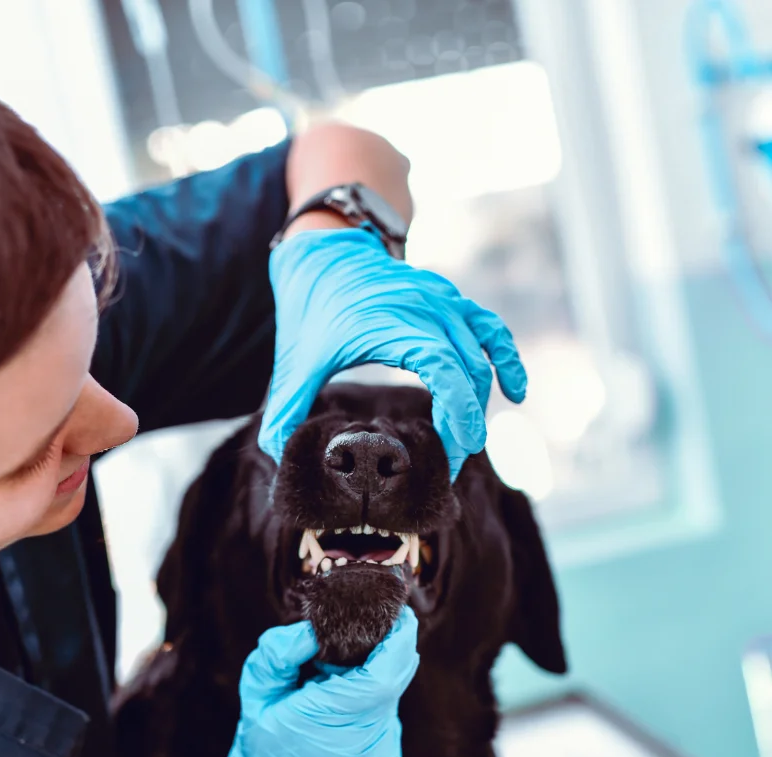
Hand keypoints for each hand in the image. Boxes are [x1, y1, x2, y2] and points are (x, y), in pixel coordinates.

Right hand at [199, 607, 418, 756]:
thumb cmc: (259, 752)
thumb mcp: (255, 696)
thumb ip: (279, 654)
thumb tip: (311, 630)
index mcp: (330, 721)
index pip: (384, 674)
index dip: (398, 640)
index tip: (397, 614)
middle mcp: (365, 743)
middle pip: (394, 680)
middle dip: (386, 650)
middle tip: (364, 633)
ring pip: (391, 699)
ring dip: (372, 680)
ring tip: (334, 681)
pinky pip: (385, 720)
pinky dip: (369, 705)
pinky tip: (339, 711)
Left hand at [260, 227, 526, 478]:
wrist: (325, 252)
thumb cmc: (311, 309)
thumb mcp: (293, 361)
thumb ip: (284, 409)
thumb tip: (277, 455)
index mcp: (393, 323)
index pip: (445, 371)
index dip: (456, 415)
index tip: (452, 455)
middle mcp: (428, 308)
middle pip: (468, 372)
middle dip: (464, 425)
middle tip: (447, 467)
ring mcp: (444, 301)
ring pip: (482, 357)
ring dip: (479, 401)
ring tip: (464, 443)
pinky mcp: (451, 301)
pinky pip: (491, 330)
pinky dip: (506, 360)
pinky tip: (516, 391)